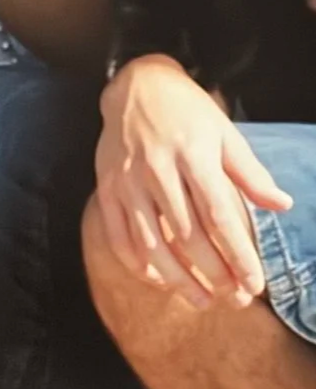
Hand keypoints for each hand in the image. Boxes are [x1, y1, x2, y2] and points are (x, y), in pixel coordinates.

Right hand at [94, 54, 292, 309]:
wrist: (135, 87)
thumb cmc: (188, 112)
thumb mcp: (225, 133)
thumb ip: (250, 173)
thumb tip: (282, 205)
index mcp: (194, 154)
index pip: (220, 216)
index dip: (239, 255)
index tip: (255, 284)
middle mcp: (158, 170)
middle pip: (188, 236)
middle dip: (214, 274)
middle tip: (235, 298)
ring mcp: (128, 181)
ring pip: (152, 243)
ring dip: (178, 279)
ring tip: (202, 301)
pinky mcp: (107, 189)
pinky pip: (119, 236)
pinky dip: (138, 264)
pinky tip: (160, 281)